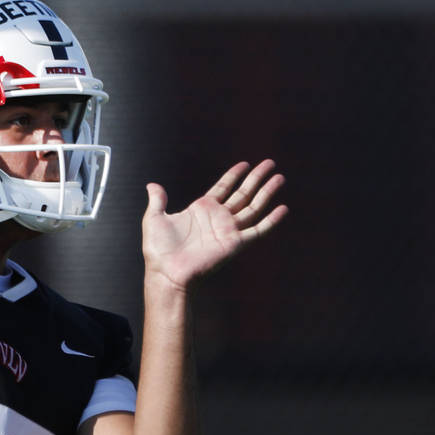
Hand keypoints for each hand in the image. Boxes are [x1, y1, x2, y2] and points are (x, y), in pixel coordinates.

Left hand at [142, 160, 287, 290]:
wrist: (166, 271)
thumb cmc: (158, 250)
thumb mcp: (154, 218)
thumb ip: (158, 200)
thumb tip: (152, 184)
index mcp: (202, 209)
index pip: (223, 187)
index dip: (234, 175)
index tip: (246, 164)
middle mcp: (218, 218)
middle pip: (243, 193)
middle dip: (257, 178)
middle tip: (270, 163)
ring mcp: (228, 230)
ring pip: (253, 207)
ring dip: (267, 193)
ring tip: (280, 177)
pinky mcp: (235, 244)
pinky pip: (257, 230)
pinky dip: (271, 221)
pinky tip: (282, 209)